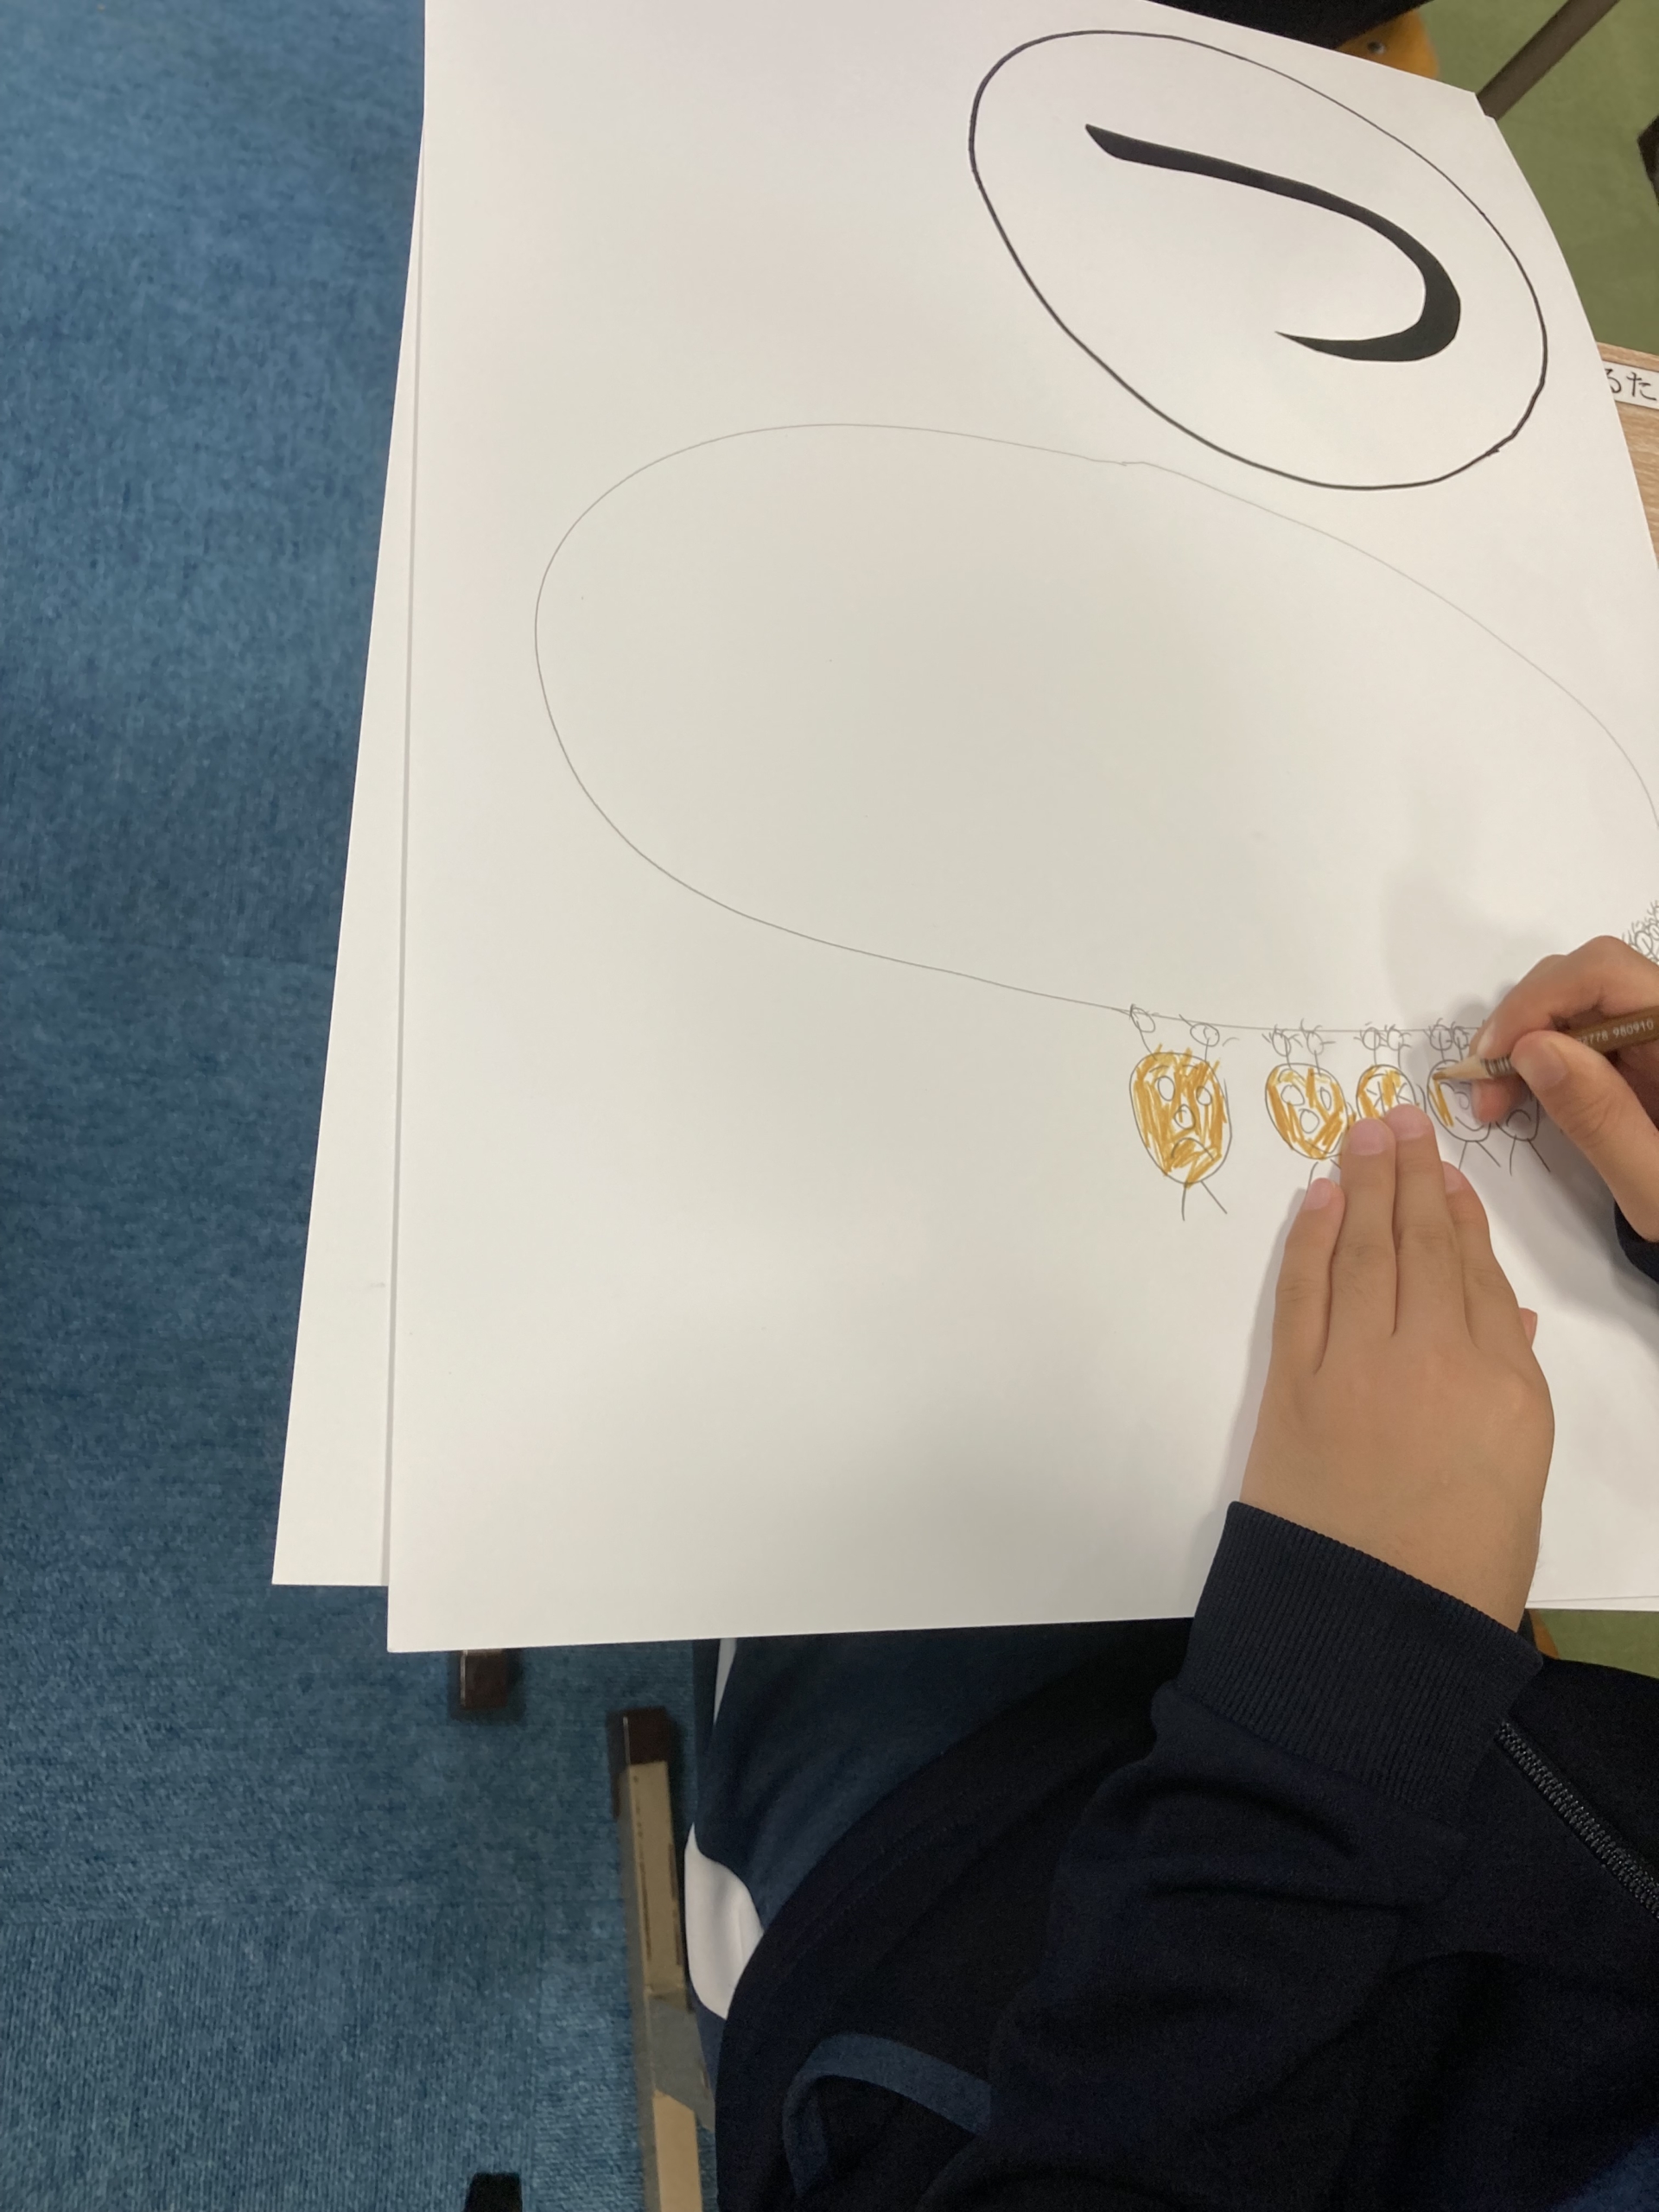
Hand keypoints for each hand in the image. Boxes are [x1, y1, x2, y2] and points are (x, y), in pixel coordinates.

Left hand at [1242, 1105, 1552, 1627]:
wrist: (1370, 1628)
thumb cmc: (1458, 1569)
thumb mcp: (1516, 1474)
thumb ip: (1509, 1381)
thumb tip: (1501, 1314)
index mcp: (1506, 1385)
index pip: (1479, 1274)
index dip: (1459, 1215)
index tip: (1445, 1172)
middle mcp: (1436, 1359)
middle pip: (1423, 1246)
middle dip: (1412, 1176)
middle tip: (1397, 1116)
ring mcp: (1359, 1365)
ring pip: (1366, 1252)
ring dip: (1364, 1185)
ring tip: (1364, 1132)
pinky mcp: (1295, 1385)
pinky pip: (1305, 1291)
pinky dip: (1312, 1239)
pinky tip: (1318, 1199)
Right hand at [1470, 936, 1658, 1239]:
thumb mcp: (1655, 1186)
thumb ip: (1600, 1119)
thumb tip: (1530, 1049)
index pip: (1606, 973)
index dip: (1538, 1001)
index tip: (1491, 1058)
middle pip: (1586, 977)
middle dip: (1522, 1022)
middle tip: (1484, 1088)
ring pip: (1577, 999)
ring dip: (1524, 1039)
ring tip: (1496, 1098)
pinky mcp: (1646, 1051)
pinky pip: (1585, 1028)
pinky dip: (1542, 1054)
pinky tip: (1521, 1092)